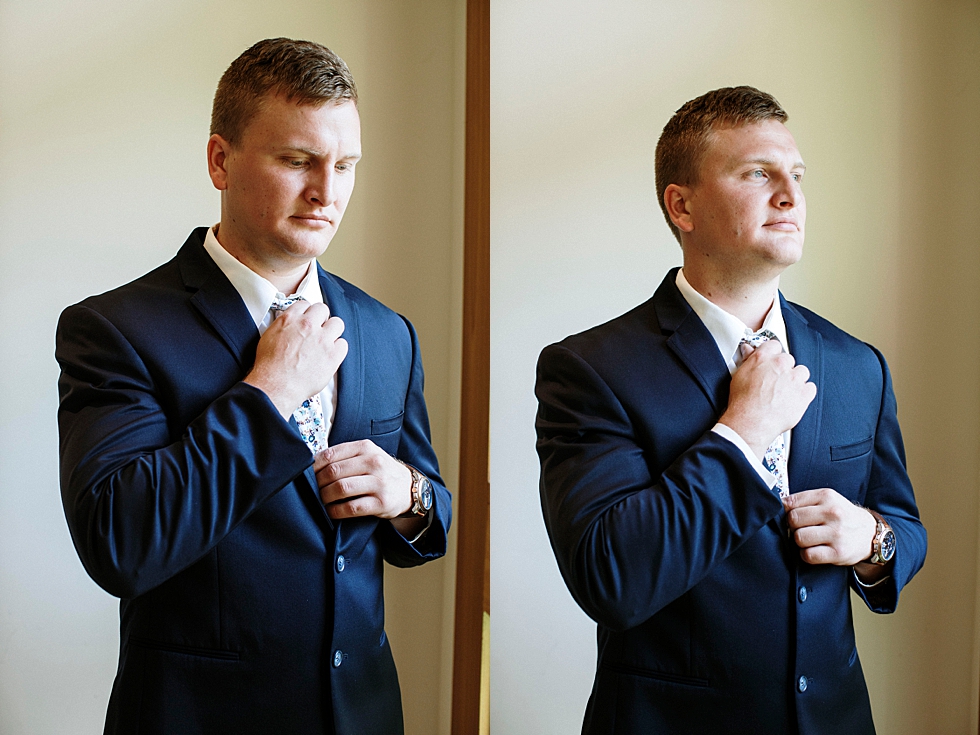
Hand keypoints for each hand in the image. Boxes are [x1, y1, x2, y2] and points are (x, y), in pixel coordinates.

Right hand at [244, 301, 346, 418]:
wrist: (276, 386)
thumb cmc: (269, 367)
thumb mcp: (269, 337)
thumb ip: (283, 326)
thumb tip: (290, 326)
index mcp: (290, 319)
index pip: (305, 304)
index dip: (307, 313)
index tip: (308, 319)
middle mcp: (308, 325)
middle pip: (323, 309)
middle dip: (321, 319)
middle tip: (318, 330)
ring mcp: (322, 340)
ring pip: (337, 324)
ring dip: (332, 331)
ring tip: (326, 342)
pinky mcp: (333, 355)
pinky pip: (343, 344)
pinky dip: (338, 349)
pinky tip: (330, 355)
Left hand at [314, 440, 412, 519]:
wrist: (409, 487)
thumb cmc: (381, 471)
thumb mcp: (367, 455)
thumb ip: (345, 456)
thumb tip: (312, 465)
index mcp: (366, 447)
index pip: (331, 454)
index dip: (314, 466)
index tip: (307, 474)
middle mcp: (374, 462)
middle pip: (333, 472)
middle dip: (318, 483)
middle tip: (313, 490)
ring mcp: (379, 483)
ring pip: (341, 489)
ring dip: (325, 497)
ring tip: (321, 500)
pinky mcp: (381, 503)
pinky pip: (351, 508)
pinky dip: (336, 511)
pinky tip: (331, 511)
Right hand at [719, 340, 815, 456]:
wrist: (751, 422)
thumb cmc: (742, 403)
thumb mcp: (739, 376)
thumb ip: (748, 361)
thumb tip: (749, 351)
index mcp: (764, 358)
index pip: (774, 345)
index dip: (772, 354)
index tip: (771, 362)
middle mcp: (781, 365)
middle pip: (789, 359)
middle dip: (783, 369)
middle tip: (775, 381)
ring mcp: (794, 379)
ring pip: (802, 372)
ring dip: (796, 380)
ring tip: (784, 391)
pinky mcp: (804, 394)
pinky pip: (810, 388)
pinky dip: (804, 393)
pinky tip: (793, 399)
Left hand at [783, 488, 876, 565]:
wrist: (870, 533)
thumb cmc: (842, 516)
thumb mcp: (827, 500)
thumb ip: (803, 500)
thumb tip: (777, 505)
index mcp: (826, 496)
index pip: (790, 503)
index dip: (785, 511)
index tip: (791, 516)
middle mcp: (832, 513)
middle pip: (793, 520)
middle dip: (792, 526)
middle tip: (802, 528)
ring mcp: (836, 533)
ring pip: (799, 538)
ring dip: (799, 541)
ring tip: (810, 539)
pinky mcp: (838, 552)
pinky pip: (808, 555)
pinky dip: (807, 554)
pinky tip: (814, 550)